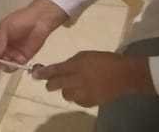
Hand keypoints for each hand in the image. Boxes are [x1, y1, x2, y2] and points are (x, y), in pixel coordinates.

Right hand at [0, 0, 68, 71]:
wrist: (39, 20)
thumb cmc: (22, 19)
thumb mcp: (5, 27)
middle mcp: (2, 47)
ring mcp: (11, 53)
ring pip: (2, 64)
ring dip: (0, 65)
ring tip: (1, 62)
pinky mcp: (20, 58)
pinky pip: (13, 66)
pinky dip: (12, 66)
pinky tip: (12, 63)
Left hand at [32, 51, 152, 107]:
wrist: (124, 75)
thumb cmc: (105, 60)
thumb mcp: (85, 55)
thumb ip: (71, 63)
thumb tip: (59, 69)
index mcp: (76, 65)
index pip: (55, 70)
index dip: (43, 73)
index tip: (34, 75)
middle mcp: (77, 80)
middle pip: (56, 85)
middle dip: (51, 84)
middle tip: (51, 82)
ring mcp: (83, 92)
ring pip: (65, 94)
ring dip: (67, 90)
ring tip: (75, 84)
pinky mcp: (89, 102)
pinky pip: (76, 101)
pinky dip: (77, 96)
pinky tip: (84, 90)